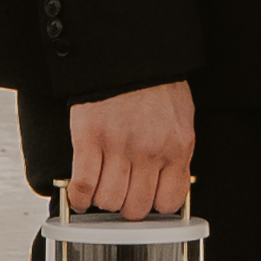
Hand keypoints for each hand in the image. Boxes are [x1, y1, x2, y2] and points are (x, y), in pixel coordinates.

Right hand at [66, 81, 195, 221]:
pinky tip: (80, 197)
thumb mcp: (181, 119)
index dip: (154, 205)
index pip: (168, 202)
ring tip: (100, 192)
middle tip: (121, 195)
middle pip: (135, 207)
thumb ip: (177, 152)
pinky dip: (79, 197)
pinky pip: (83, 184)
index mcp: (177, 147)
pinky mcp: (90, 139)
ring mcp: (119, 147)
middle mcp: (150, 152)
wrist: (128, 54)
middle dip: (127, 206)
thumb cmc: (155, 84)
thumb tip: (169, 181)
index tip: (146, 199)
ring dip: (102, 200)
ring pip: (108, 200)